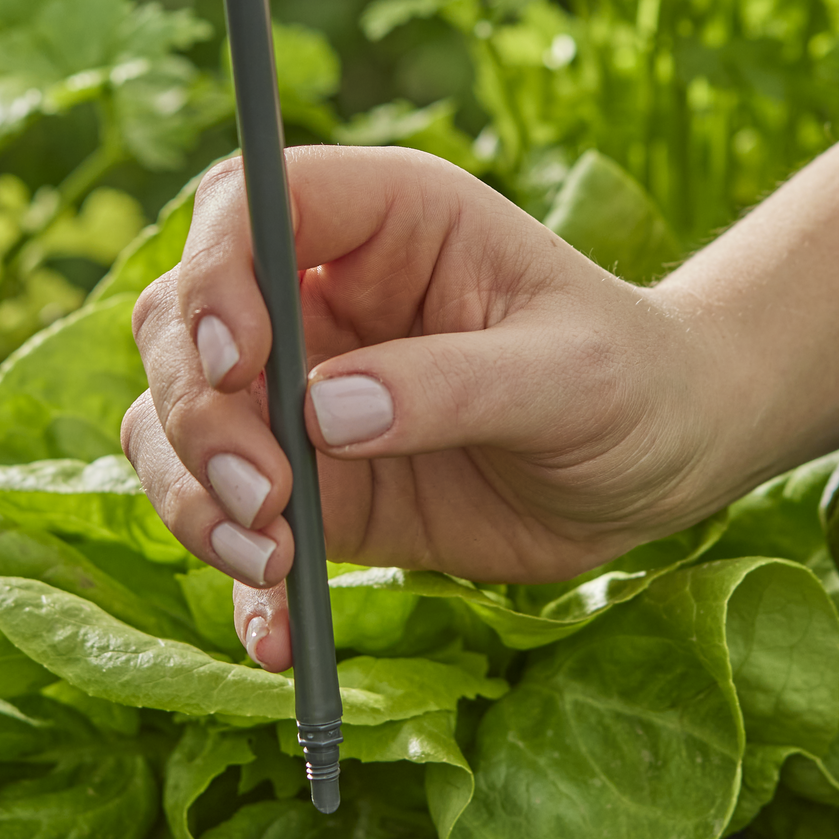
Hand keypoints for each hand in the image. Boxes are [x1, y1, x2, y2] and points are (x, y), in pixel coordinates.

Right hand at [121, 146, 736, 668]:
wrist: (660, 464)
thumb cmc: (632, 380)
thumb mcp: (568, 375)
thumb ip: (451, 386)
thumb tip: (324, 413)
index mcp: (383, 223)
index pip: (246, 204)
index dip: (214, 271)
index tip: (239, 361)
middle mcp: (320, 296)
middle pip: (182, 324)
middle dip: (199, 413)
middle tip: (268, 495)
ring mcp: (302, 393)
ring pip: (177, 424)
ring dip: (194, 495)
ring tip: (272, 562)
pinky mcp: (312, 485)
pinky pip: (228, 522)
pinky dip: (236, 582)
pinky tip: (274, 635)